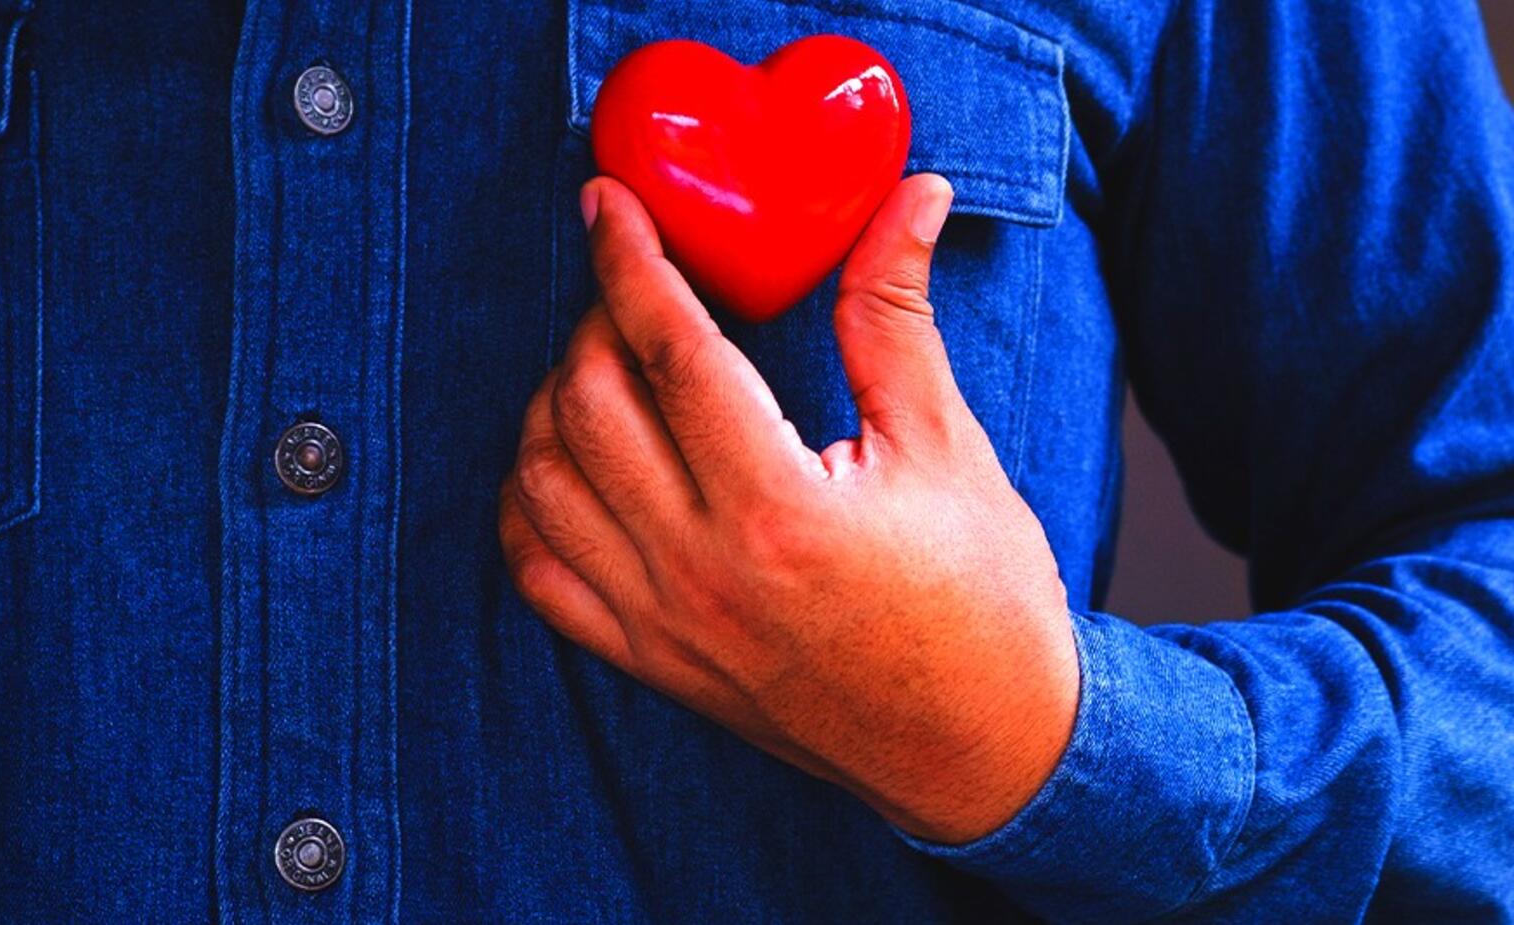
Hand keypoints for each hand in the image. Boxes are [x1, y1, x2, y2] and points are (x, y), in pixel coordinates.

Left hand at [499, 174, 1078, 842]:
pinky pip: (539, 572)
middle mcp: (702, 573)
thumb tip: (910, 198)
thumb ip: (897, 315)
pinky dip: (531, 501)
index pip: (670, 353)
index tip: (610, 203)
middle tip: (639, 285)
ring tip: (608, 361)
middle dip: (596, 319)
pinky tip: (570, 459)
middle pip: (588, 407)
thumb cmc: (982, 605)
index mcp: (781, 512)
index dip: (630, 261)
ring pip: (543, 483)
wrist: (982, 751)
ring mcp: (664, 626)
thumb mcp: (949, 446)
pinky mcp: (651, 663)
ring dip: (555, 400)